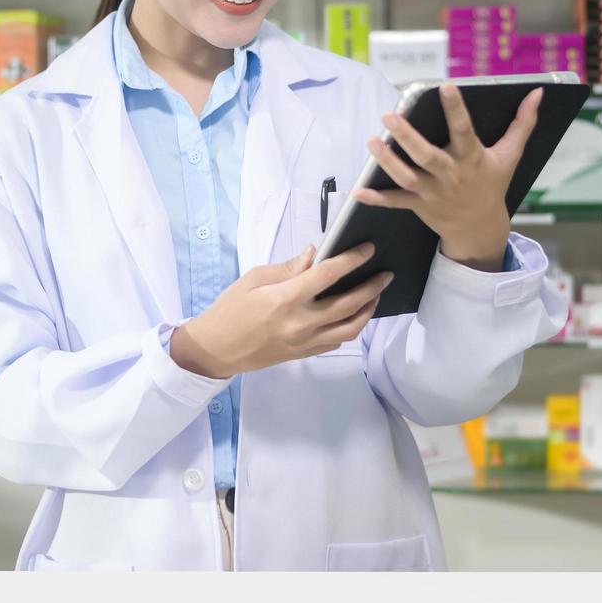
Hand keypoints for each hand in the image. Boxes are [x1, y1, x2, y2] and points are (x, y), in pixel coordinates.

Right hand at [169, 243, 392, 379]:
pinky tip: (354, 314)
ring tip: (375, 295)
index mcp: (286, 299)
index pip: (328, 275)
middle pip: (348, 304)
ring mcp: (304, 342)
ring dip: (367, 311)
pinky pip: (336, 341)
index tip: (368, 248)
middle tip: (385, 274)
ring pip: (349, 328)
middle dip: (372, 287)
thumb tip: (314, 254)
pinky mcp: (304, 354)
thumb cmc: (230, 309)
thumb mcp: (253, 279)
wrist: (215, 350)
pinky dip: (350, 327)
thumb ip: (288, 268)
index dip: (351, 260)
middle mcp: (301, 323)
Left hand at [354, 85, 542, 270]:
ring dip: (387, 161)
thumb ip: (523, 123)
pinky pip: (395, 202)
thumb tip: (537, 93)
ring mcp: (432, 191)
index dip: (455, 108)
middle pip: (426, 156)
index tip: (445, 86)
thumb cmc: (493, 184)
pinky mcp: (417, 204)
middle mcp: (450, 175)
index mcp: (471, 158)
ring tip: (372, 140)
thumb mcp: (510, 155)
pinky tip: (359, 191)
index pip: (463, 130)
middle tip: (389, 116)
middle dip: (407, 137)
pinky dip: (377, 199)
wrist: (480, 227)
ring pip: (406, 177)